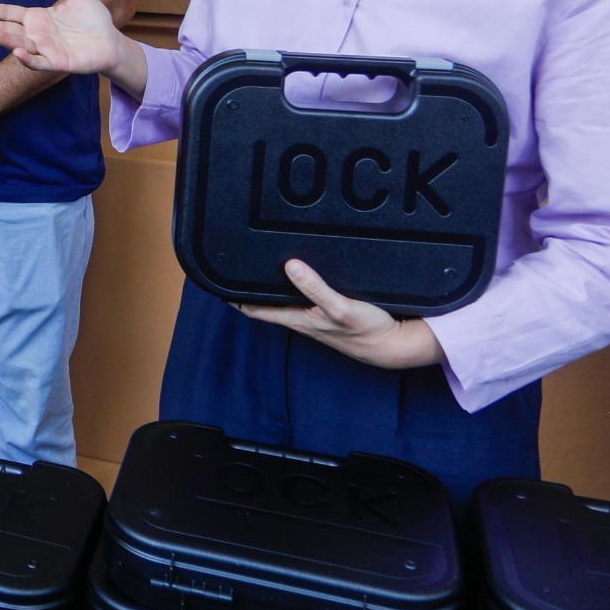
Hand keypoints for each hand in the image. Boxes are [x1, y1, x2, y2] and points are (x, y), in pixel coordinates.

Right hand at [0, 0, 127, 74]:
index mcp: (36, 18)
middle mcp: (35, 34)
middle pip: (6, 30)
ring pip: (19, 45)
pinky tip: (17, 53)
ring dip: (5, 40)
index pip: (7, 13)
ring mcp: (45, 49)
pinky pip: (39, 62)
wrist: (110, 41)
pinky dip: (28, 59)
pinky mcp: (58, 62)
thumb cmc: (91, 18)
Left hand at [236, 258, 444, 371]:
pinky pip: (303, 297)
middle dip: (249, 288)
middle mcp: (301, 319)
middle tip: (235, 264)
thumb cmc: (365, 331)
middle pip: (266, 304)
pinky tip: (298, 272)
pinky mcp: (328, 313)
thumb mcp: (339, 307)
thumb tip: (289, 266)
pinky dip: (295, 286)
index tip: (218, 281)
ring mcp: (314, 317)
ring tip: (260, 264)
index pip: (255, 310)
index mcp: (297, 319)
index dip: (235, 298)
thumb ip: (315, 288)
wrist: (391, 345)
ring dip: (271, 286)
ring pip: (284, 300)